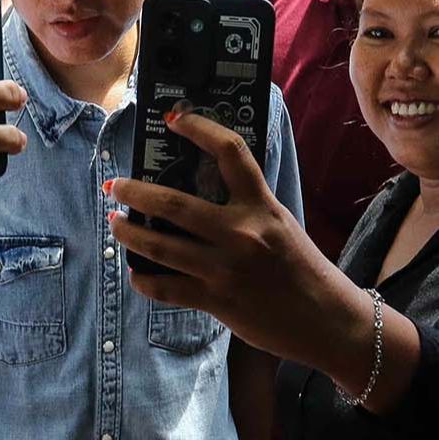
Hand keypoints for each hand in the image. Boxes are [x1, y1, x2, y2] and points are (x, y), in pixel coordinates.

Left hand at [108, 108, 358, 364]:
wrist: (325, 321)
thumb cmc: (301, 268)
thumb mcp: (279, 223)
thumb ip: (246, 205)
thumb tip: (199, 187)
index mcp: (261, 206)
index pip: (230, 152)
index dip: (198, 128)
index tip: (172, 118)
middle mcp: (241, 233)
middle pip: (173, 204)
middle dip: (134, 192)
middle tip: (115, 186)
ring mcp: (224, 268)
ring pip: (158, 246)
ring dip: (128, 234)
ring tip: (115, 225)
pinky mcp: (215, 300)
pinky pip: (164, 287)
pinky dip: (143, 279)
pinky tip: (137, 272)